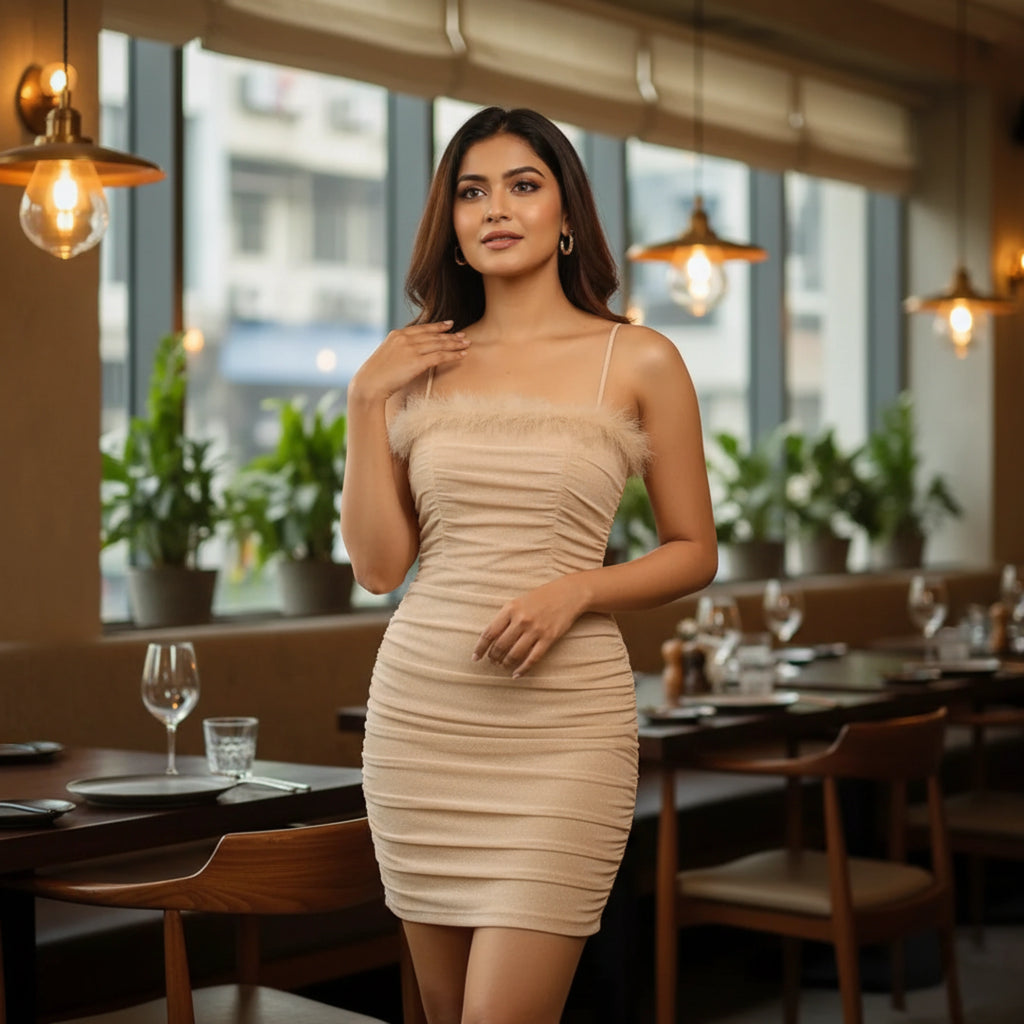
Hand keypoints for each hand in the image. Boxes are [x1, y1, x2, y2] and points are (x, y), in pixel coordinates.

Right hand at [349, 321, 469, 402]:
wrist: (369, 384)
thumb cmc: (376, 375)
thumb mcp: (386, 355)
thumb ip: (399, 350)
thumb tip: (409, 353)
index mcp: (397, 334)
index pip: (422, 328)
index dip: (438, 326)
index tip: (449, 324)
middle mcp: (405, 339)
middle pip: (433, 336)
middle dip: (451, 335)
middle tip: (464, 335)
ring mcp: (411, 349)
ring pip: (439, 344)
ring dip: (455, 344)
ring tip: (466, 344)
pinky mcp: (417, 362)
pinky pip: (440, 356)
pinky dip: (453, 355)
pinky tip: (462, 355)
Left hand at [473, 576, 589, 677]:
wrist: (568, 593)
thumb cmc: (540, 597)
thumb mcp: (518, 602)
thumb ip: (505, 618)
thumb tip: (491, 639)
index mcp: (510, 609)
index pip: (489, 633)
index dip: (480, 648)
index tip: (475, 658)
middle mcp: (521, 620)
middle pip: (500, 646)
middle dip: (493, 657)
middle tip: (492, 662)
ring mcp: (535, 630)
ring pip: (514, 654)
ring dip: (506, 663)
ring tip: (503, 666)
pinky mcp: (549, 638)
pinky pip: (533, 658)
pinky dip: (523, 669)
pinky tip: (517, 674)